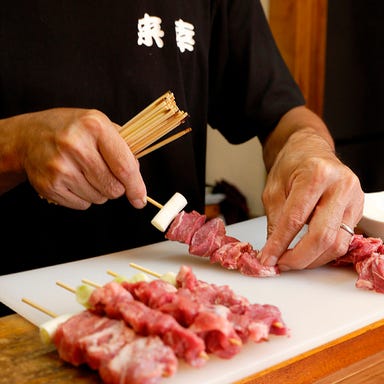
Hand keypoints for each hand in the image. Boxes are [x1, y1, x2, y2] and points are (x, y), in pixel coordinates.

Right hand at [9, 108, 146, 208]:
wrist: (29, 137)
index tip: (140, 198)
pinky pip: (82, 205)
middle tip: (106, 174)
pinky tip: (74, 179)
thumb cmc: (72, 131)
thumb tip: (137, 180)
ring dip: (99, 191)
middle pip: (113, 187)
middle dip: (117, 187)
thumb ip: (124, 148)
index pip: (124, 167)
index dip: (136, 187)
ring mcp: (60, 167)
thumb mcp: (100, 125)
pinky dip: (83, 197)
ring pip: (99, 199)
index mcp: (94, 126)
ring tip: (86, 173)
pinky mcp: (49, 185)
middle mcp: (76, 146)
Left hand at [259, 110, 363, 269]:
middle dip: (299, 258)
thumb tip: (273, 251)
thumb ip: (275, 221)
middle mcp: (341, 185)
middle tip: (281, 264)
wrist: (310, 150)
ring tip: (292, 260)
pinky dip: (324, 252)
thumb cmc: (291, 165)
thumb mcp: (273, 189)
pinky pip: (344, 240)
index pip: (296, 219)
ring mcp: (354, 198)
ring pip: (337, 243)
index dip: (280, 244)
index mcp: (316, 174)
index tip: (268, 258)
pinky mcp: (358, 209)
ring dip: (312, 259)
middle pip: (322, 236)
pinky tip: (308, 254)